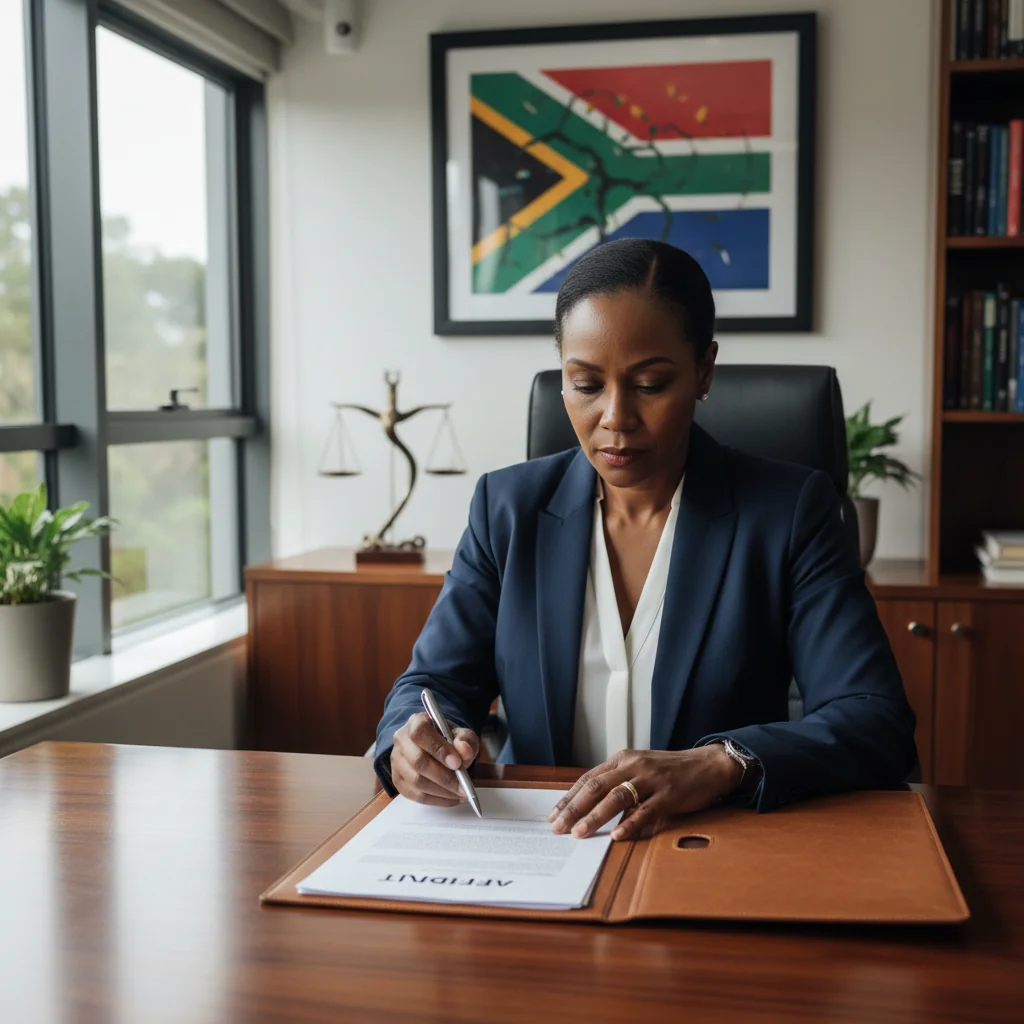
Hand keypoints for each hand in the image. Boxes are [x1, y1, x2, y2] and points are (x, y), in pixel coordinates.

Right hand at [390, 711, 479, 806]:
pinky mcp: (398, 780)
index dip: (438, 749)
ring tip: (461, 794)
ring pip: (416, 781)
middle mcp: (401, 740)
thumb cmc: (448, 739)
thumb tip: (464, 751)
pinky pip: (416, 795)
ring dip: (442, 791)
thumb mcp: (461, 734)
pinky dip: (436, 800)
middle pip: (418, 761)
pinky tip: (451, 798)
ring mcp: (397, 761)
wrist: (434, 746)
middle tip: (464, 787)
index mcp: (416, 722)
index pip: (421, 733)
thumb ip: (465, 741)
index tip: (457, 763)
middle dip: (444, 777)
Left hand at [547, 746, 742, 840]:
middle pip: (596, 787)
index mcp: (622, 759)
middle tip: (557, 827)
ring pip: (617, 798)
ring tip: (579, 833)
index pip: (588, 779)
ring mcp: (651, 779)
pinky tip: (617, 836)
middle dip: (574, 809)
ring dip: (595, 817)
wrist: (708, 764)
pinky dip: (630, 824)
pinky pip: (646, 810)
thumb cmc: (670, 771)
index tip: (553, 815)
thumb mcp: (639, 768)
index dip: (569, 797)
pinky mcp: (669, 794)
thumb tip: (588, 806)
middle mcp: (633, 766)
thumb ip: (617, 782)